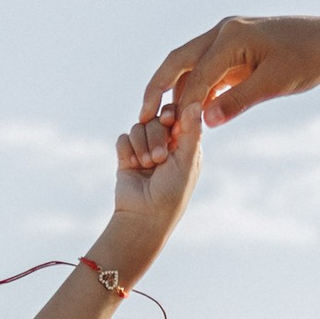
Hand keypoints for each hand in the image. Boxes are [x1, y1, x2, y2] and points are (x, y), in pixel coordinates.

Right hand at [103, 101, 201, 272]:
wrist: (144, 216)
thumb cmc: (172, 193)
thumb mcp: (186, 162)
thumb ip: (190, 132)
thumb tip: (196, 102)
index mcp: (185, 145)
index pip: (178, 115)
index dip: (171, 114)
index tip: (169, 121)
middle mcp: (165, 144)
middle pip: (156, 119)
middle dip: (155, 137)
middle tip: (159, 159)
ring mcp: (145, 149)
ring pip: (138, 127)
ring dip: (141, 145)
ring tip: (146, 166)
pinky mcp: (127, 156)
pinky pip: (123, 138)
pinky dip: (127, 151)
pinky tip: (132, 166)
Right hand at [132, 13, 319, 163]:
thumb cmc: (308, 60)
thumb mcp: (274, 84)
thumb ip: (237, 102)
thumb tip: (203, 122)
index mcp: (230, 36)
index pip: (195, 74)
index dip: (181, 106)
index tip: (169, 133)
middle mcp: (223, 32)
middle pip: (178, 61)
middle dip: (159, 89)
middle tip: (142, 117)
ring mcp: (228, 39)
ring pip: (190, 65)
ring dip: (176, 91)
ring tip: (163, 121)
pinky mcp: (236, 50)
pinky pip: (207, 70)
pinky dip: (196, 90)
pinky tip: (191, 113)